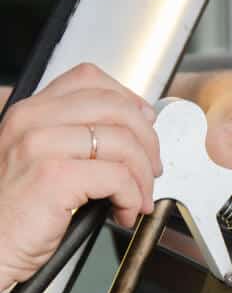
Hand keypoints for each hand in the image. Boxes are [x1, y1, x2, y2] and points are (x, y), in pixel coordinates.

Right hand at [0, 64, 159, 289]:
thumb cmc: (17, 212)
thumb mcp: (43, 161)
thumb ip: (78, 139)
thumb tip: (133, 133)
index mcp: (33, 112)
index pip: (91, 80)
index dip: (129, 100)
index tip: (147, 124)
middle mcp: (33, 121)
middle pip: (116, 108)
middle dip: (148, 141)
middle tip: (152, 169)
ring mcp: (41, 146)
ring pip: (123, 143)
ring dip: (143, 176)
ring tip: (139, 199)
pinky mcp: (53, 177)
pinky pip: (117, 177)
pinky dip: (131, 197)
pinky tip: (124, 212)